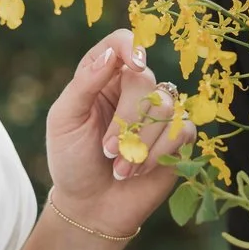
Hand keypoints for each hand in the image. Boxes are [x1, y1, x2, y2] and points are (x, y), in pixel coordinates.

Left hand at [44, 30, 192, 238]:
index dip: (131, 47)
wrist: (90, 207)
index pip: (122, 42)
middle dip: (127, 119)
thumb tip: (110, 53)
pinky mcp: (177, 139)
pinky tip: (139, 170)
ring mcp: (158, 114)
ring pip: (166, 106)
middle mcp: (133, 89)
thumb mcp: (64, 120)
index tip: (133, 66)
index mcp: (102, 76)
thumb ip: (84, 83)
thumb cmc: (71, 161)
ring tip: (120, 167)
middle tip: (107, 150)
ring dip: (140, 143)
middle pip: (145, 79)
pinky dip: (159, 153)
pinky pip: (183, 130)